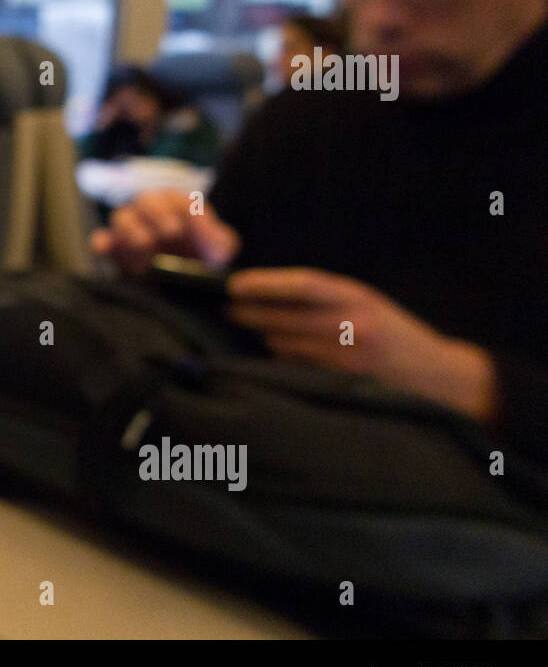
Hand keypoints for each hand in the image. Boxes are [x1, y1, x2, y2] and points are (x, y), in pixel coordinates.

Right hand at [90, 189, 239, 275]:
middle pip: (146, 200)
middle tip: (172, 232)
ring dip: (133, 228)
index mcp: (176, 205)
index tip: (185, 227)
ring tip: (146, 244)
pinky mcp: (115, 249)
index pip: (174, 198)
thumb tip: (210, 233)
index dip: (181, 208)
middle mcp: (149, 211)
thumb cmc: (205, 259)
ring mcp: (129, 229)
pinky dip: (100, 242)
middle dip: (158, 213)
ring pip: (122, 216)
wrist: (188, 284)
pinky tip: (104, 249)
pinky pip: (101, 239)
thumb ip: (220, 238)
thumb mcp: (221, 249)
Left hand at [226, 267, 496, 419]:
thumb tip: (268, 295)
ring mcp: (345, 357)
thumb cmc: (395, 335)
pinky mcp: (341, 382)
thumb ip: (325, 298)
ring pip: (283, 344)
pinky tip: (275, 356)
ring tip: (251, 331)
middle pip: (283, 316)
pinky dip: (282, 360)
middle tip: (226, 310)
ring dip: (264, 338)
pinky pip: (296, 368)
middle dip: (249, 313)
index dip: (263, 284)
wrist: (439, 377)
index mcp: (357, 297)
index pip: (301, 284)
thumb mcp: (368, 303)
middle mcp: (351, 324)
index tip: (234, 286)